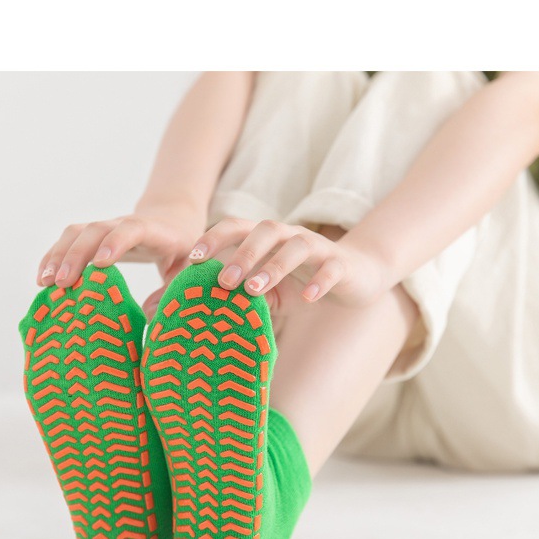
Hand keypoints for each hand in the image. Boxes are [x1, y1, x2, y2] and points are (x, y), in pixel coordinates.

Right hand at [36, 201, 202, 290]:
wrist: (172, 217)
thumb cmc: (183, 247)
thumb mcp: (189, 266)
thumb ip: (176, 288)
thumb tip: (152, 316)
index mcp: (153, 230)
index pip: (132, 229)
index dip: (116, 242)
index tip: (101, 263)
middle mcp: (124, 224)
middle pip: (96, 229)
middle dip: (77, 254)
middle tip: (63, 283)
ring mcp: (106, 227)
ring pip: (77, 232)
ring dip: (58, 254)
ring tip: (44, 283)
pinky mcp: (93, 235)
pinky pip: (68, 239)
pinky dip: (52, 256)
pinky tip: (42, 278)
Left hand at [187, 218, 392, 308]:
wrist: (356, 273)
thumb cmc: (300, 281)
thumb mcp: (265, 291)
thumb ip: (233, 296)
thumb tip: (182, 310)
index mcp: (267, 239)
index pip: (236, 227)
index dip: (214, 238)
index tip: (192, 259)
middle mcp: (289, 236)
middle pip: (265, 231)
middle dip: (242, 253)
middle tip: (222, 281)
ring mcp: (317, 248)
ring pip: (296, 246)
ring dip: (274, 266)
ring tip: (255, 290)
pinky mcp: (341, 265)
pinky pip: (330, 268)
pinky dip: (319, 282)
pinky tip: (308, 299)